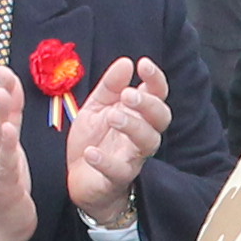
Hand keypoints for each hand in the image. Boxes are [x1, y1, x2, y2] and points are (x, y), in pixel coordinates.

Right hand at [0, 67, 35, 240]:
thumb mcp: (6, 145)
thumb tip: (9, 84)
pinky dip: (5, 146)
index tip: (2, 69)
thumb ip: (9, 116)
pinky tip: (8, 131)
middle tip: (1, 73)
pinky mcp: (1, 186)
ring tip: (2, 94)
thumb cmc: (3, 182)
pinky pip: (3, 163)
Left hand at [62, 56, 169, 232]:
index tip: (143, 64)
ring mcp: (132, 157)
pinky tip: (91, 152)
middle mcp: (141, 135)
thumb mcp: (96, 107)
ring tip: (112, 117)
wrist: (80, 179)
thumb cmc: (94, 140)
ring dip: (133, 127)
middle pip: (160, 118)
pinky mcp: (117, 179)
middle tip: (127, 95)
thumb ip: (110, 86)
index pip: (158, 94)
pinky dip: (105, 162)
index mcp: (139, 114)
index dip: (156, 79)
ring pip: (147, 143)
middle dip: (148, 104)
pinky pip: (118, 171)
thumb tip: (126, 62)